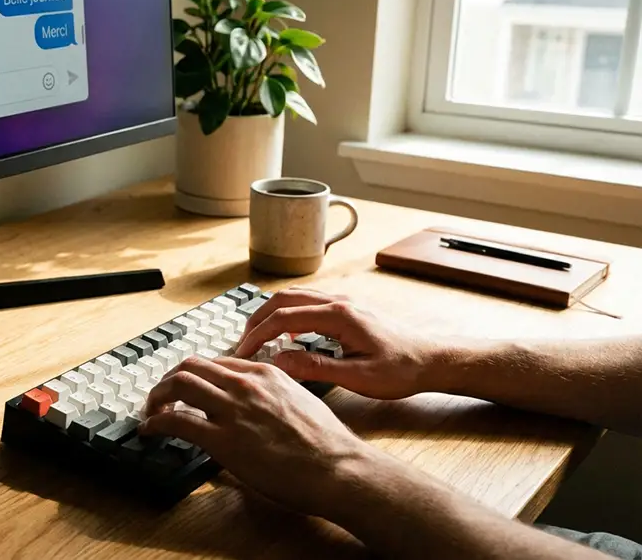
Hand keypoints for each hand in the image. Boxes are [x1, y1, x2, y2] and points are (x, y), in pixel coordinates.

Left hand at [140, 356, 372, 516]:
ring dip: (157, 395)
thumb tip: (256, 407)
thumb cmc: (327, 444)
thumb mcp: (299, 401)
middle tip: (161, 395)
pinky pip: (176, 420)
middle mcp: (246, 385)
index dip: (196, 374)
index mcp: (265, 374)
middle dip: (169, 378)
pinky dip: (155, 422)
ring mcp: (233, 410)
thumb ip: (272, 395)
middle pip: (191, 365)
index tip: (187, 387)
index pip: (217, 362)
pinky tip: (150, 431)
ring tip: (151, 410)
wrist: (338, 468)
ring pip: (179, 384)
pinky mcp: (224, 439)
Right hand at [236, 287, 444, 400]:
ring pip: (294, 296)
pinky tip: (285, 334)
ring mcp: (342, 302)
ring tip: (256, 337)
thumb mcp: (358, 377)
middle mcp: (338, 302)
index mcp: (339, 316)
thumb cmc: (401, 371)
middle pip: (283, 299)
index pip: (284, 318)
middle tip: (241, 344)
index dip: (258, 335)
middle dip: (257, 320)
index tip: (242, 353)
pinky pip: (307, 302)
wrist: (432, 360)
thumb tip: (279, 362)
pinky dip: (287, 313)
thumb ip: (316, 367)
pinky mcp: (346, 308)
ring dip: (270, 314)